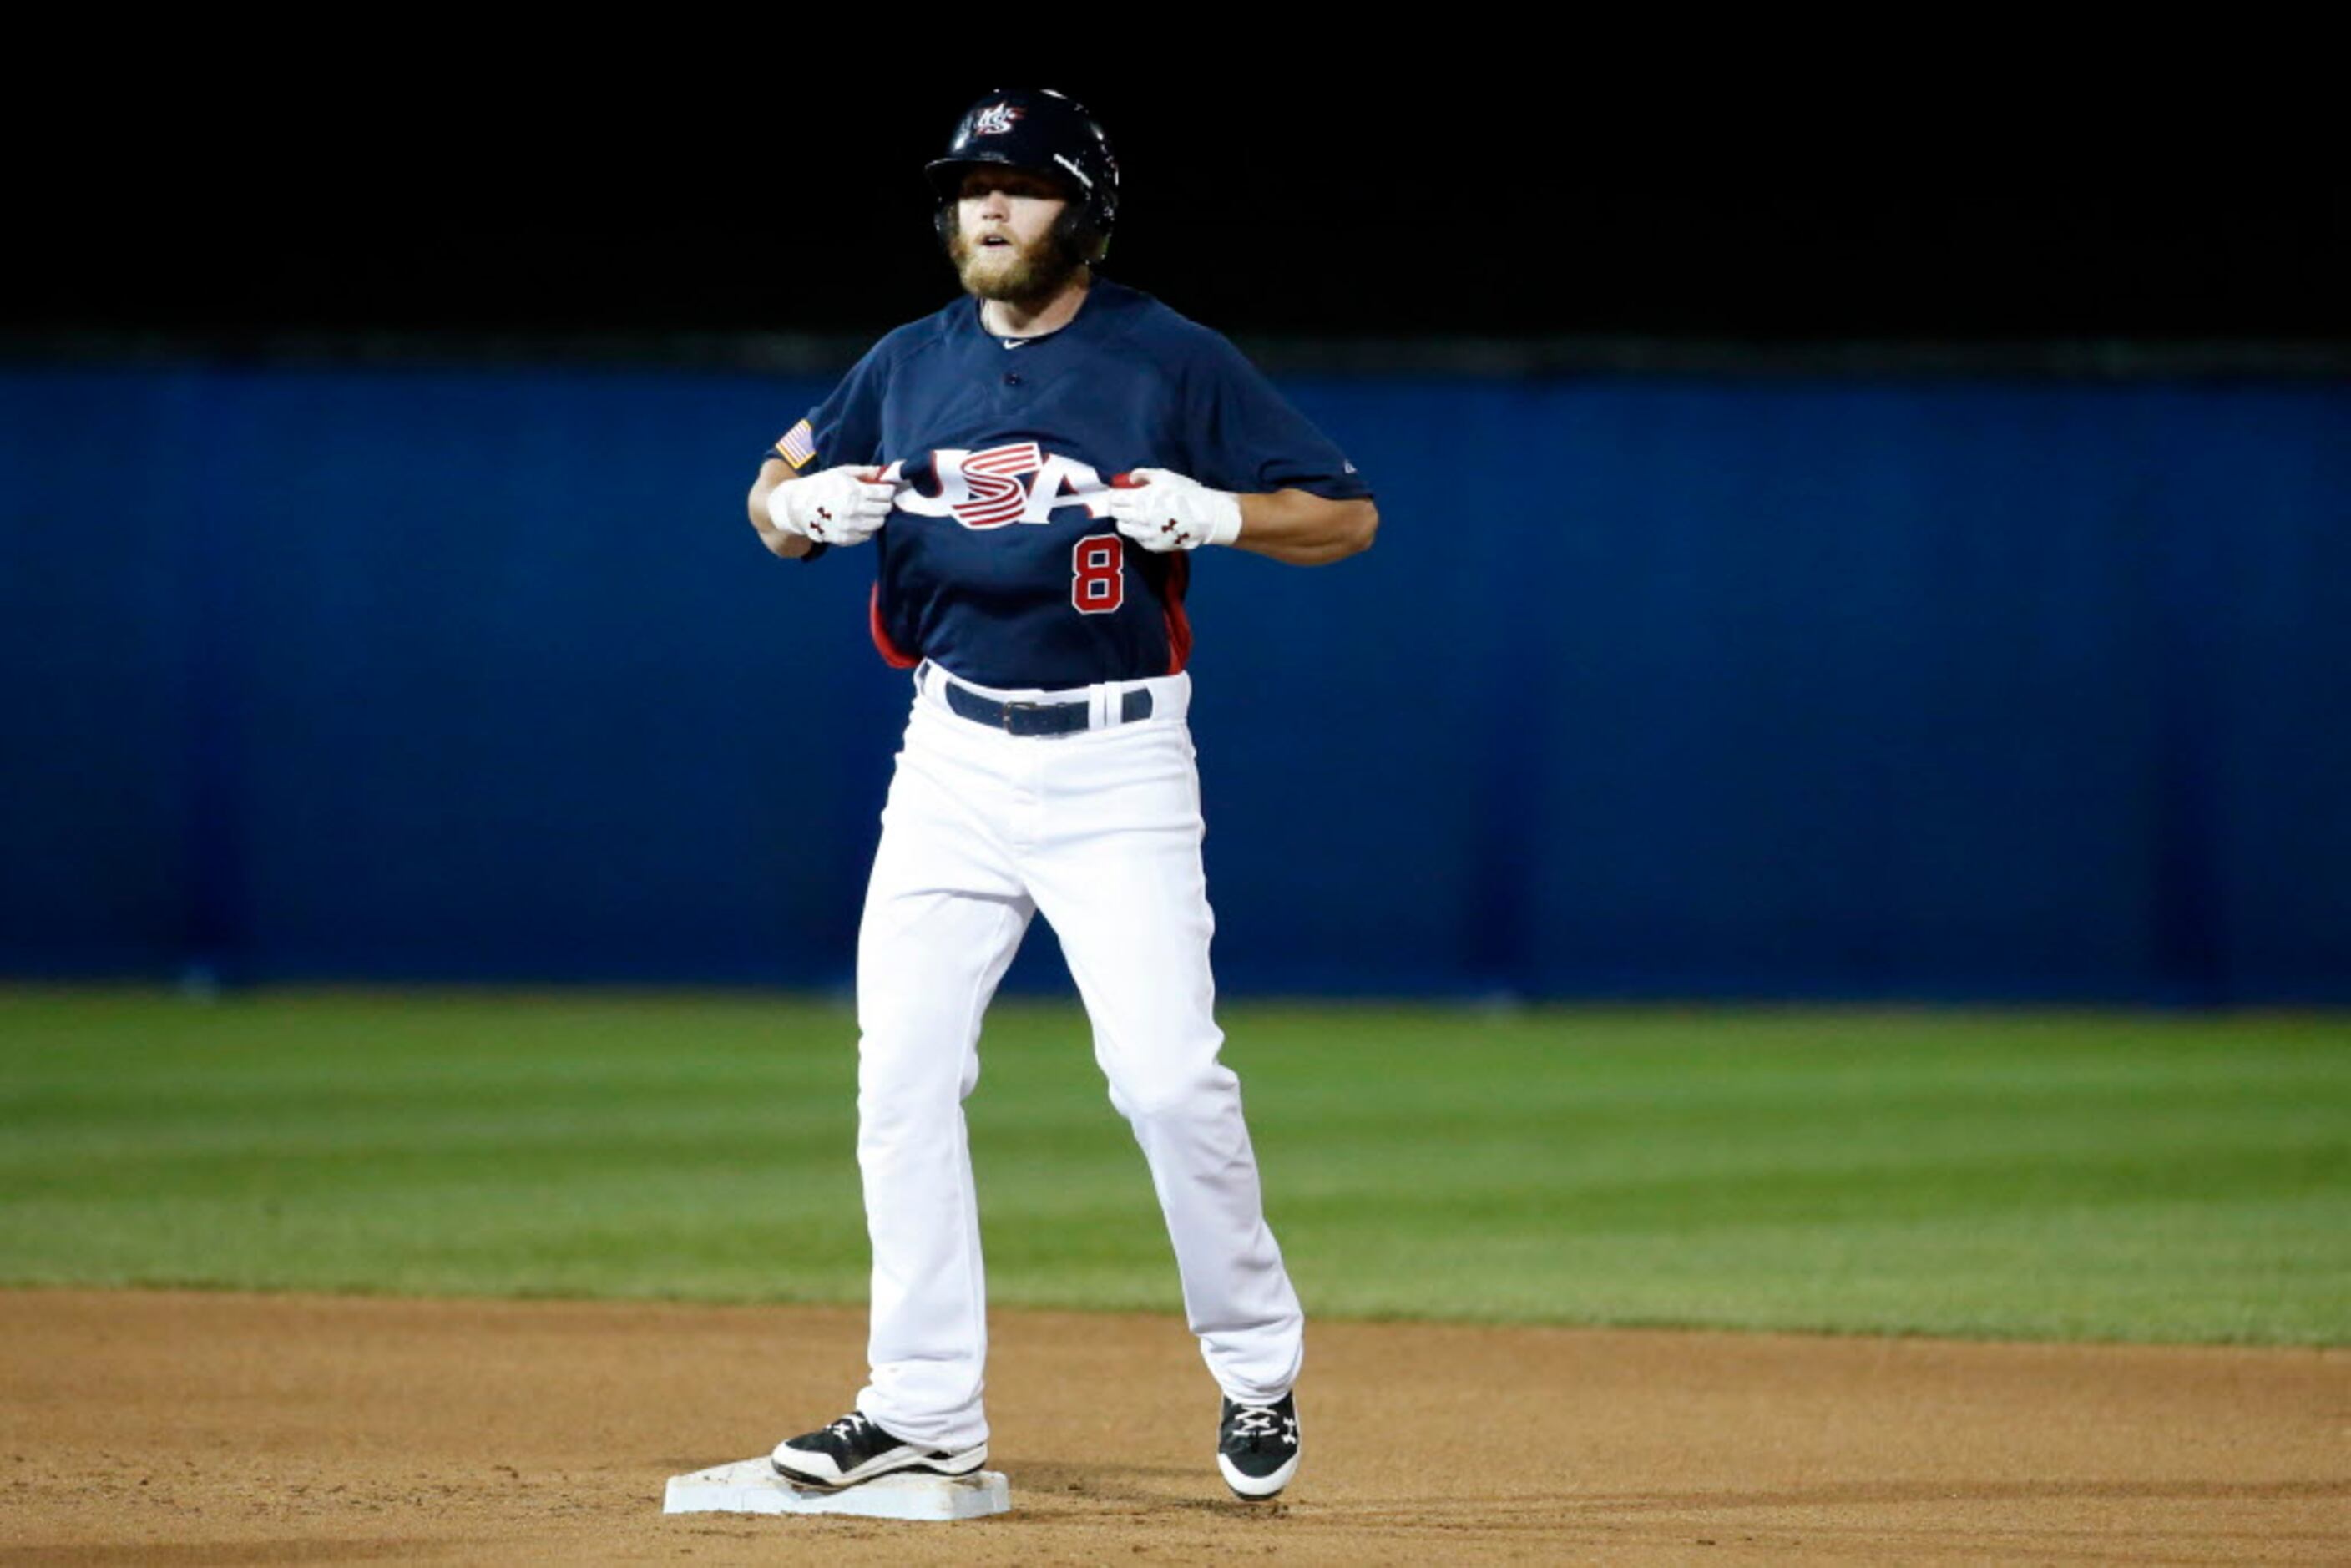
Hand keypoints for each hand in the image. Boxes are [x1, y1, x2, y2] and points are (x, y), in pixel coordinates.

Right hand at [771, 465, 893, 545]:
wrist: (797, 507)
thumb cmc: (820, 485)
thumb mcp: (840, 472)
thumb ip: (864, 471)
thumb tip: (885, 471)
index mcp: (855, 492)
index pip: (886, 493)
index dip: (888, 490)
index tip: (885, 489)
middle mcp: (855, 511)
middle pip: (885, 509)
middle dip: (884, 503)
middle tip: (877, 499)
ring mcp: (851, 527)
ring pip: (879, 523)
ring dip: (876, 516)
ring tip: (867, 510)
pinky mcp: (846, 539)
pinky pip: (867, 535)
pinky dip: (866, 528)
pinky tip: (858, 520)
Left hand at [1105, 467, 1242, 552]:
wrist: (1206, 518)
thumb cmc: (1187, 493)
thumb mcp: (1166, 476)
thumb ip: (1144, 474)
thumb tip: (1129, 478)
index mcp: (1141, 499)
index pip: (1115, 498)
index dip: (1114, 495)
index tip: (1117, 493)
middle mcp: (1139, 518)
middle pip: (1116, 513)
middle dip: (1117, 507)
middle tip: (1125, 503)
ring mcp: (1145, 534)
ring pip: (1123, 527)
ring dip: (1126, 520)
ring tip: (1136, 515)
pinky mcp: (1152, 546)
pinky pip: (1136, 538)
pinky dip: (1138, 531)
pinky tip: (1148, 525)